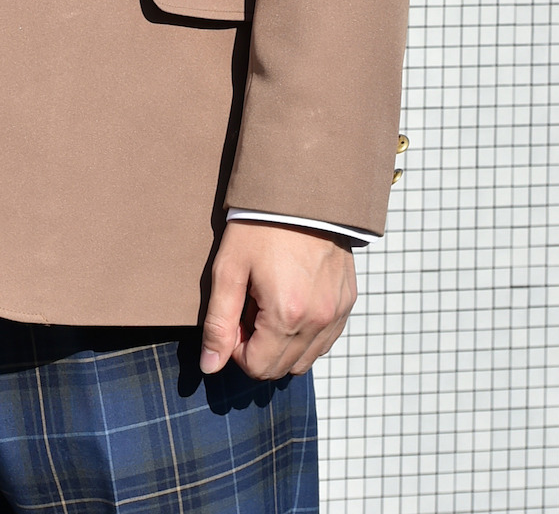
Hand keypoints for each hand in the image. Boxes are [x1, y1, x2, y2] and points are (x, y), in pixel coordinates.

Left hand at [200, 222, 355, 380]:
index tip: (235, 316)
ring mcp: (337, 312)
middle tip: (251, 307)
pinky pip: (325, 340)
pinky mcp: (348, 301)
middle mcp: (318, 320)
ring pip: (306, 359)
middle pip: (282, 368)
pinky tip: (293, 301)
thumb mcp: (229, 269)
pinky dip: (306, 334)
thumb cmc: (259, 226)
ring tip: (271, 302)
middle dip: (260, 347)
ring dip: (283, 344)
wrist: (301, 189)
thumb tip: (210, 366)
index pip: (257, 367)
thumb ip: (218, 323)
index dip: (237, 348)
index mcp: (287, 315)